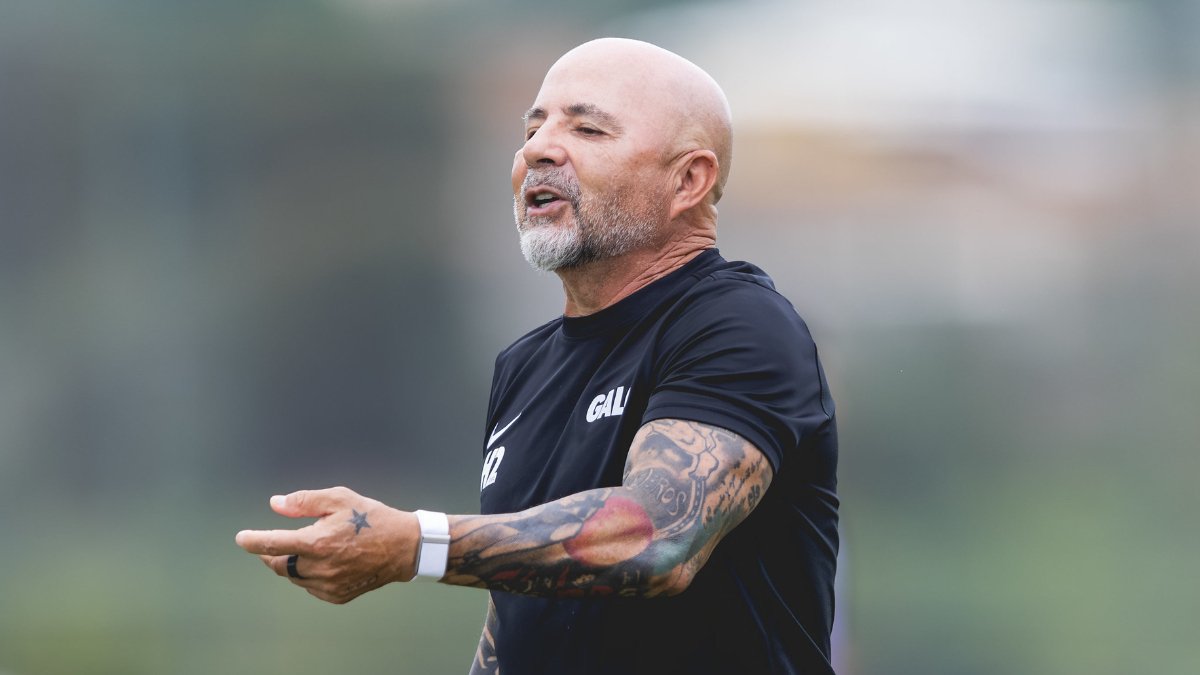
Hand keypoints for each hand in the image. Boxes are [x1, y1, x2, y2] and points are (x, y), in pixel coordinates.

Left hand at [235, 486, 419, 603]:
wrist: (403, 547)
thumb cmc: (372, 518)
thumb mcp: (340, 498)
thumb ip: (305, 501)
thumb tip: (276, 504)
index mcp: (316, 542)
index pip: (273, 544)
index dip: (253, 541)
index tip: (242, 539)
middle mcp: (319, 567)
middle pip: (280, 564)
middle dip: (272, 554)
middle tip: (275, 544)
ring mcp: (328, 585)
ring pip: (295, 577)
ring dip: (293, 564)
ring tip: (308, 550)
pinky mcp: (337, 595)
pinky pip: (312, 587)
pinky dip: (309, 576)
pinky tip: (325, 563)